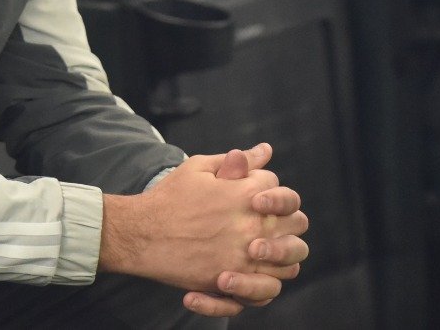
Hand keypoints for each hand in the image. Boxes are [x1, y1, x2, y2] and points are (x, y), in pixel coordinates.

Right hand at [99, 143, 308, 318]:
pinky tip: (254, 270)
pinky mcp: (234, 282)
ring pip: (292, 258)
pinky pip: (270, 288)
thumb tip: (265, 150)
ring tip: (265, 246)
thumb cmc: (169, 198)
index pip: (280, 188)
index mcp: (246, 194)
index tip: (251, 193)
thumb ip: (236, 161)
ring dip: (284, 250)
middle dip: (286, 217)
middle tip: (267, 219)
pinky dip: (268, 280)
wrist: (142, 234)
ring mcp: (245, 257)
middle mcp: (252, 226)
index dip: (268, 189)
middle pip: (297, 222)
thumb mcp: (199, 168)